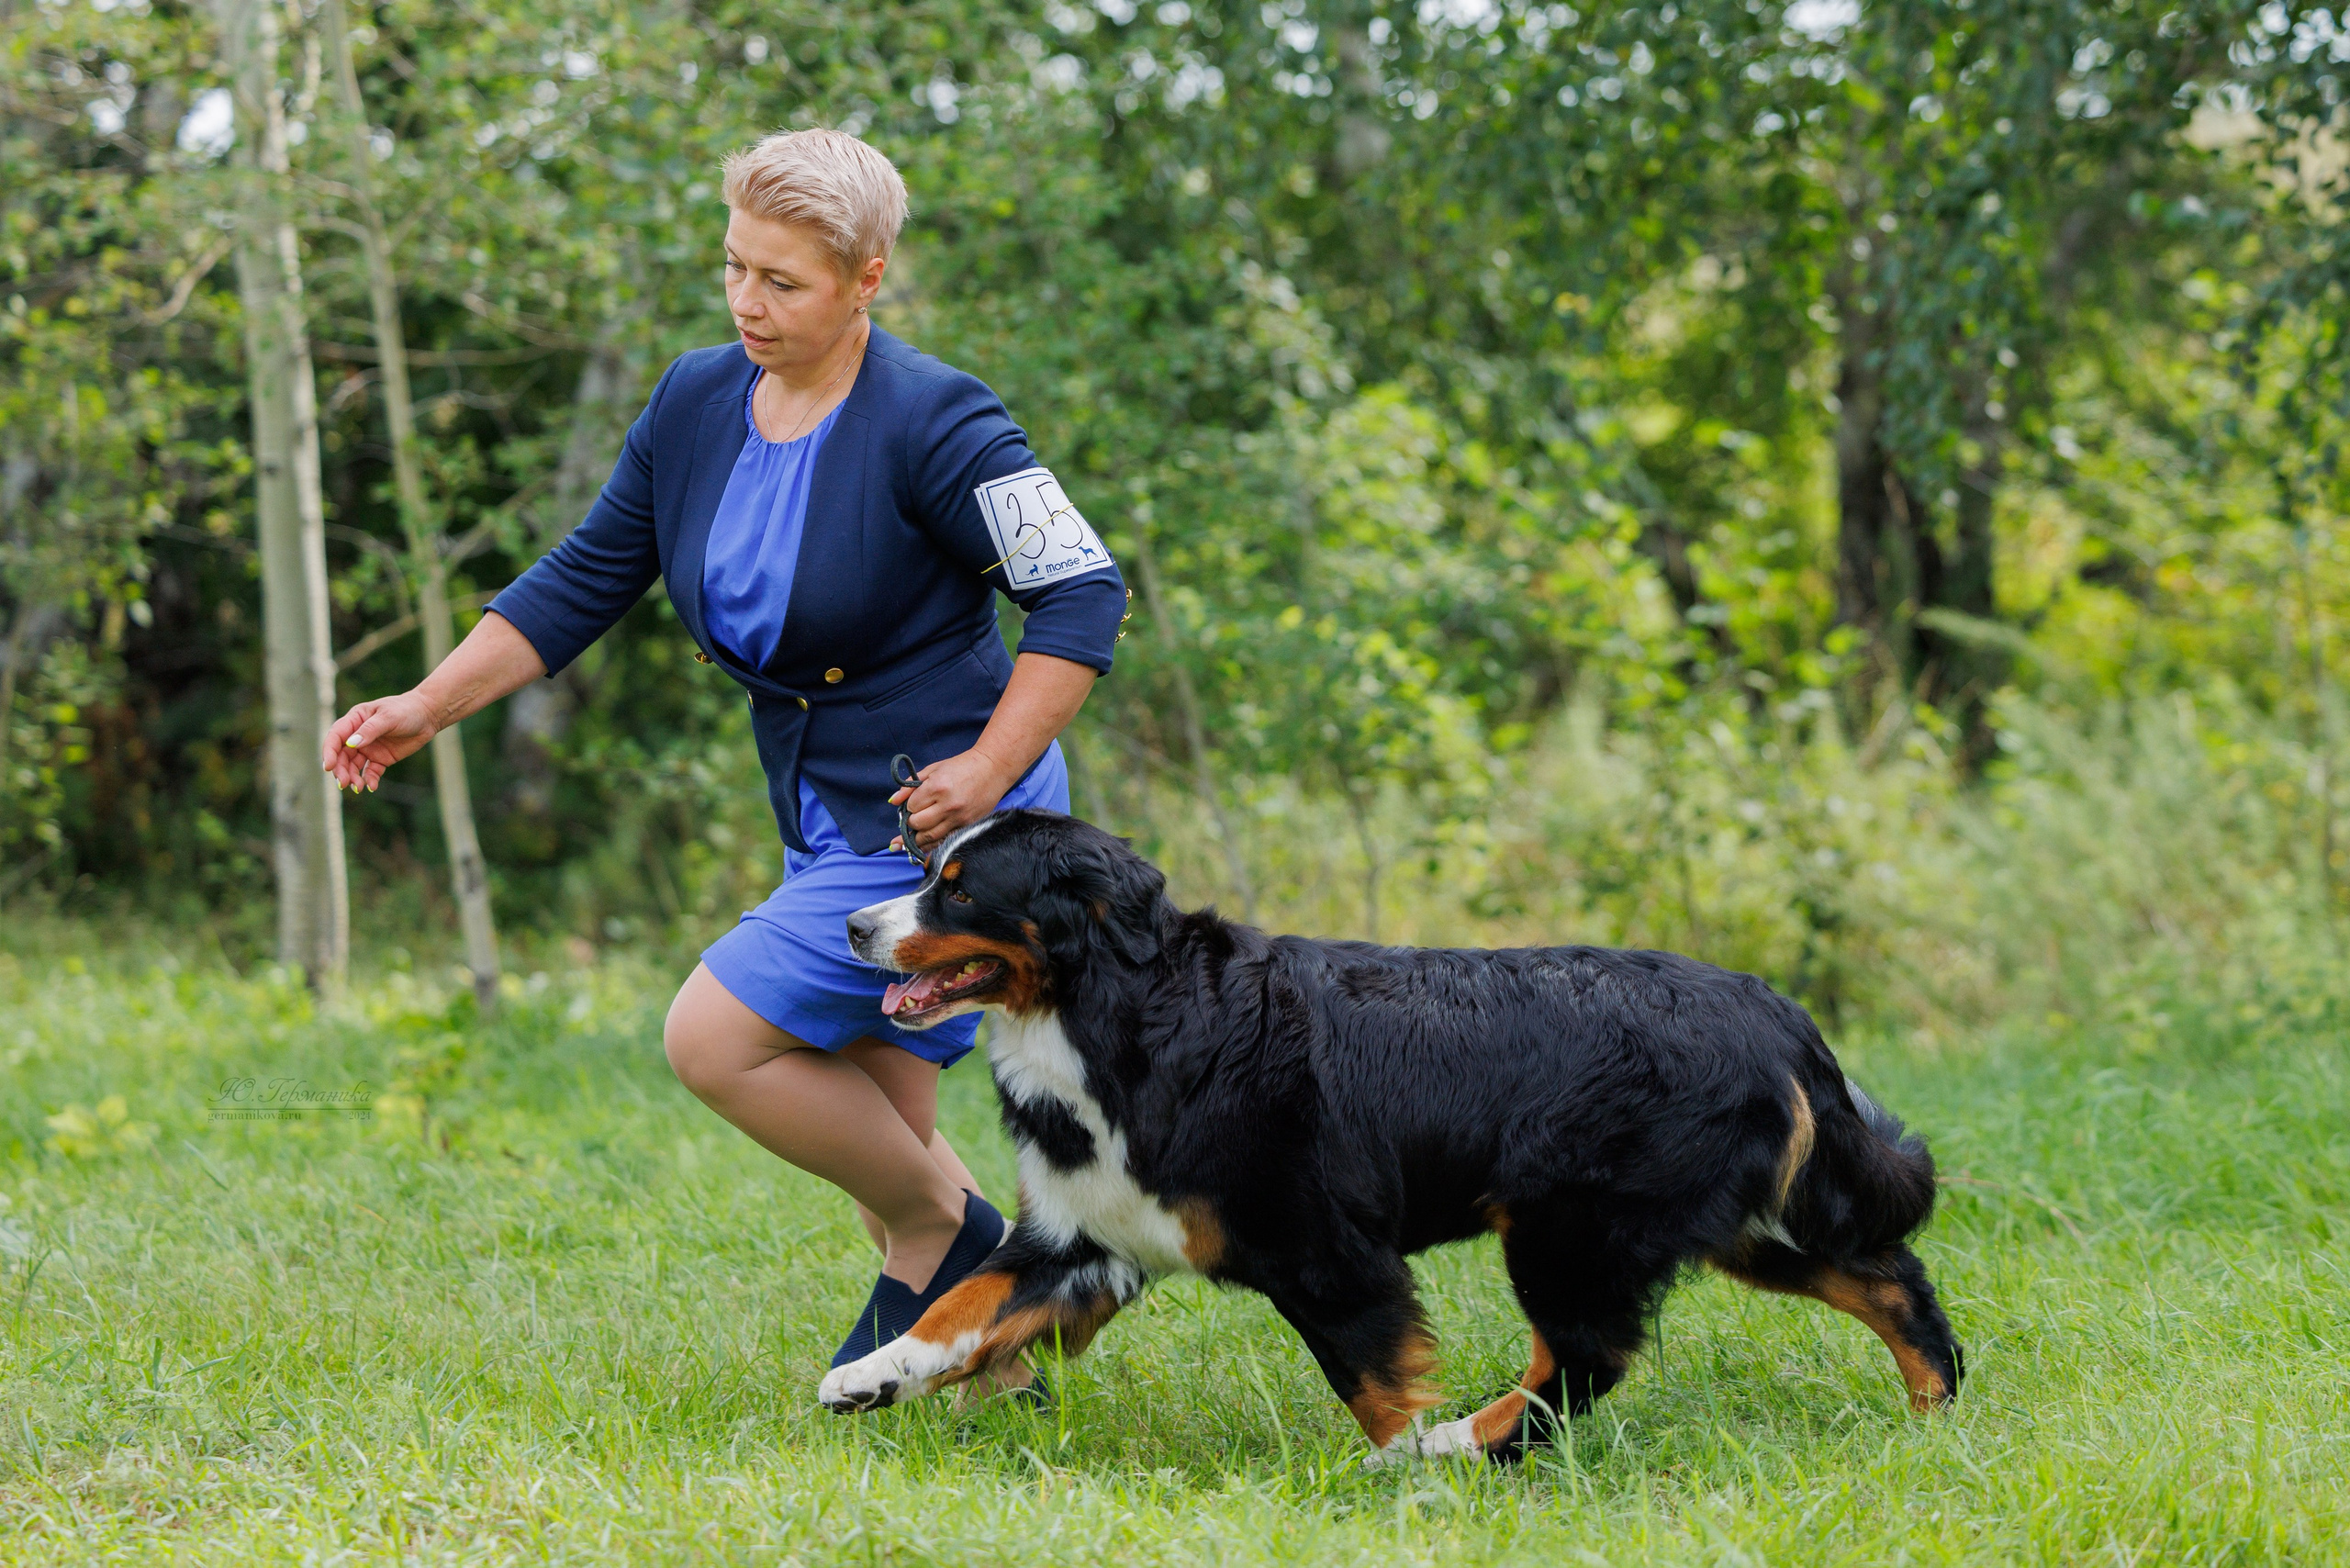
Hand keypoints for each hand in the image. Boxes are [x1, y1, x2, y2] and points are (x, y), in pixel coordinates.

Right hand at [321, 690, 440, 791]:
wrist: (427, 716)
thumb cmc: (406, 710)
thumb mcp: (388, 717)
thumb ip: (370, 730)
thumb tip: (351, 744)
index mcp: (355, 720)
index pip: (336, 736)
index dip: (329, 752)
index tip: (329, 766)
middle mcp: (358, 735)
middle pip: (342, 755)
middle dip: (341, 770)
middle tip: (344, 783)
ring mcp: (369, 748)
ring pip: (353, 765)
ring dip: (352, 777)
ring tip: (358, 788)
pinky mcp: (380, 758)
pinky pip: (370, 771)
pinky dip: (369, 779)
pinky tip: (371, 786)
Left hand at [889, 747, 1019, 852]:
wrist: (993, 768)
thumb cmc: (962, 766)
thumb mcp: (934, 769)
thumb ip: (911, 785)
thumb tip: (893, 801)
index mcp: (937, 787)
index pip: (912, 806)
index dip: (909, 807)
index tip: (914, 804)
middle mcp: (948, 805)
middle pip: (918, 824)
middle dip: (912, 823)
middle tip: (914, 819)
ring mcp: (959, 818)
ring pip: (930, 837)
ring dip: (918, 839)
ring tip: (909, 841)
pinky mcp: (968, 826)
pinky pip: (946, 841)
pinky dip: (933, 845)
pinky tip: (925, 846)